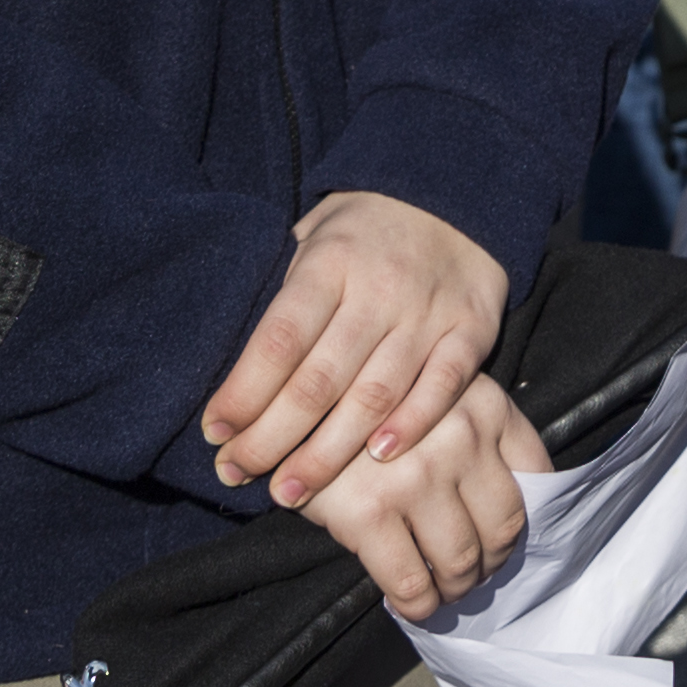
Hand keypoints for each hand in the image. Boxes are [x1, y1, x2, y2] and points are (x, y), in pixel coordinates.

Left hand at [204, 190, 506, 510]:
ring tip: (292, 490)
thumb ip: (284, 300)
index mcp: (330, 262)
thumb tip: (232, 377)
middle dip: (272, 438)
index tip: (215, 433)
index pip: (279, 340)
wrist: (452, 196)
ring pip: (374, 395)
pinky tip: (378, 458)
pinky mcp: (472, 329)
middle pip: (318, 380)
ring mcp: (429, 311)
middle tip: (239, 473)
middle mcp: (379, 288)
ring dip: (329, 452)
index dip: (243, 394)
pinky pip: (443, 386)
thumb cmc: (362, 234)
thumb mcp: (312, 239)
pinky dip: (412, 424)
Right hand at [294, 363, 556, 619]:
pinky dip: (419, 606)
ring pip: (461, 560)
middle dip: (492, 562)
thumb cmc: (370, 405)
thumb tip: (514, 503)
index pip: (537, 476)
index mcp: (486, 405)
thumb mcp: (437, 393)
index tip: (506, 539)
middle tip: (473, 574)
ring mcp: (416, 476)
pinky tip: (412, 605)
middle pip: (504, 525)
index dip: (526, 519)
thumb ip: (478, 432)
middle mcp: (460, 437)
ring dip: (457, 589)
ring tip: (444, 592)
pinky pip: (411, 582)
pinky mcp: (369, 513)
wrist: (287, 403)